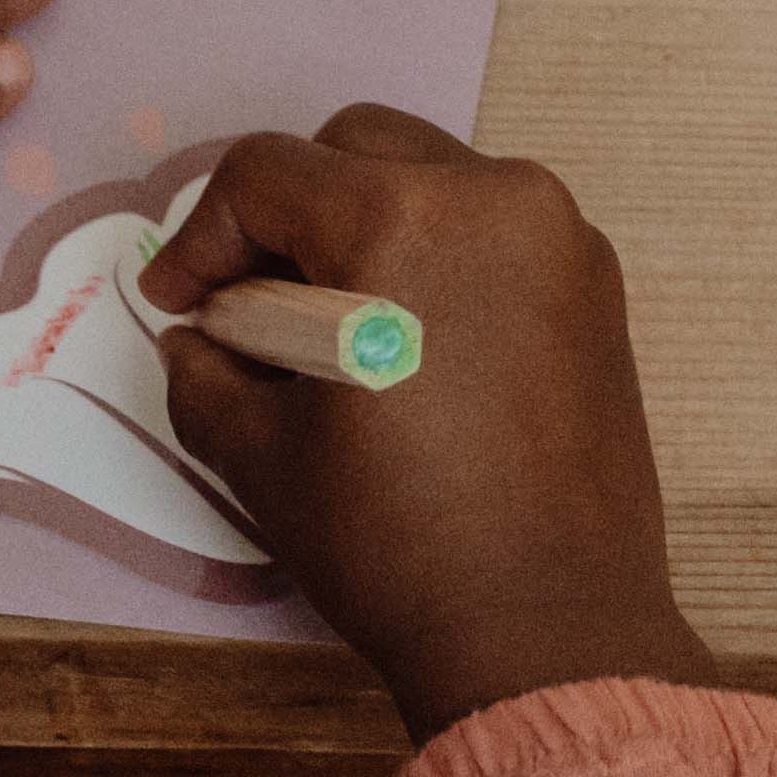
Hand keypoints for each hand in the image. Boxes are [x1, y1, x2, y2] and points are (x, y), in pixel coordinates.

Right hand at [144, 107, 716, 739]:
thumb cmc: (396, 543)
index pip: (266, 173)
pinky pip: (495, 229)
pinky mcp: (597, 284)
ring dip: (364, 227)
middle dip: (283, 216)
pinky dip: (438, 257)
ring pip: (432, 178)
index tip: (180, 305)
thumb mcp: (261, 453)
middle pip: (354, 149)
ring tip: (327, 327)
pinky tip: (407, 344)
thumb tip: (196, 334)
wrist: (546, 627)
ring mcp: (561, 236)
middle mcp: (495, 198)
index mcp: (402, 221)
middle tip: (247, 305)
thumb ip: (206, 368)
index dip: (200, 236)